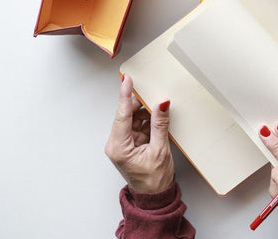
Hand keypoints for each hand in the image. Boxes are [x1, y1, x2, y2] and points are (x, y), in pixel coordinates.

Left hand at [105, 74, 174, 193]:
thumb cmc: (154, 181)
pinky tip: (156, 118)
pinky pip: (137, 125)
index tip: (127, 79)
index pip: (122, 115)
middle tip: (153, 94)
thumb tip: (161, 104)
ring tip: (158, 109)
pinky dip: (147, 120)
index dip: (125, 95)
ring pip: (132, 118)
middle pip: (126, 114)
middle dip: (140, 104)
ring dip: (145, 112)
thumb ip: (159, 124)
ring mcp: (122, 143)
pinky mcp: (129, 143)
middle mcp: (116, 144)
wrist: (154, 198)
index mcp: (119, 147)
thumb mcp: (160, 150)